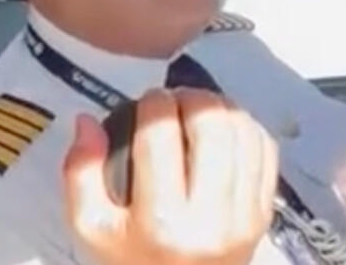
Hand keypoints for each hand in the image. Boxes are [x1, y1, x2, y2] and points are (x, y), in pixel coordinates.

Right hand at [63, 89, 277, 264]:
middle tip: (175, 101)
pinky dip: (245, 127)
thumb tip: (87, 121)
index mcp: (161, 219)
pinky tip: (223, 130)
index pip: (160, 134)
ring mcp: (244, 215)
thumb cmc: (132, 259)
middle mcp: (209, 217)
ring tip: (198, 111)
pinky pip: (265, 149)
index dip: (153, 102)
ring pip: (243, 131)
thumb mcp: (90, 225)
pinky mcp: (264, 213)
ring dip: (220, 107)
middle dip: (191, 98)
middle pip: (212, 125)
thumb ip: (80, 171)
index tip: (147, 102)